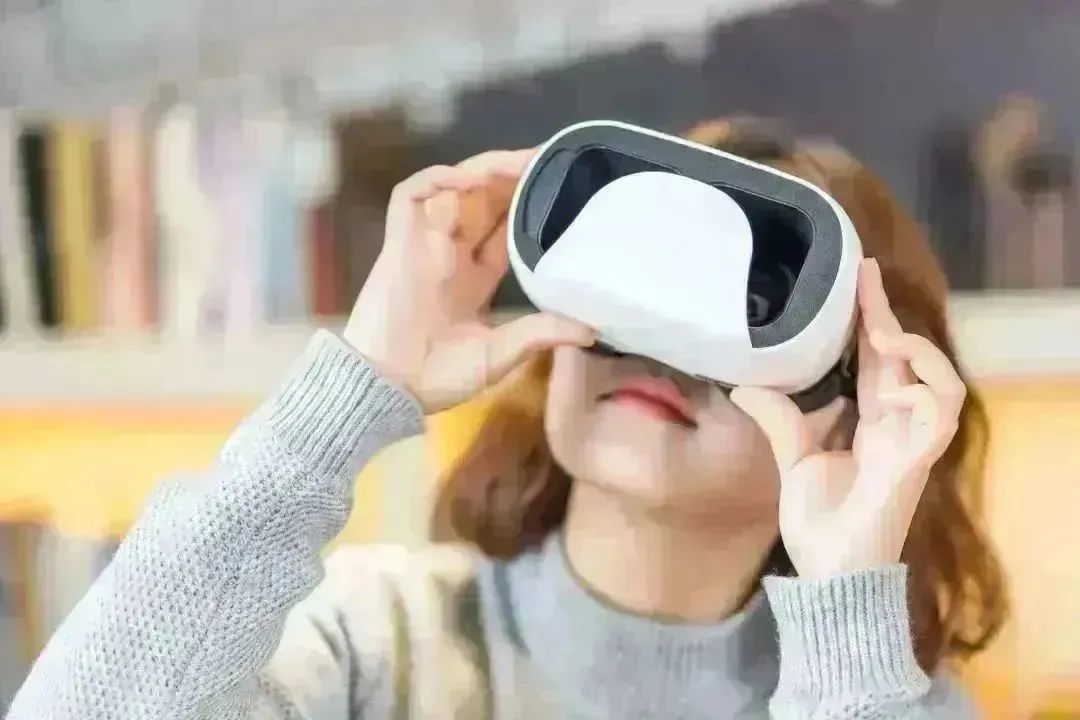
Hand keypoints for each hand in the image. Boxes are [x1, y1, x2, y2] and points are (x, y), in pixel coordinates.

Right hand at [344, 150, 594, 411]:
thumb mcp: (501, 354)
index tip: (562, 189)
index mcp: (476, 278)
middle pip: (484, 200)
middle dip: (513, 178)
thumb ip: (541, 333)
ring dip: (484, 169)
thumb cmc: (437, 378)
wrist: (386, 389)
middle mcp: (452, 254)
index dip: (530, 206)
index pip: (507, 228)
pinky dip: (438, 179)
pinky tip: (470, 178)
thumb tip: (594, 330)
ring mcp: (424, 245)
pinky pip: (411, 196)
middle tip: (547, 160)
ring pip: (454, 188)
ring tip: (519, 163)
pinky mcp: (398, 242)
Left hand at [730, 258, 965, 579]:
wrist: (830, 573)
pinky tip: (892, 385)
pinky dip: (923, 391)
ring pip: (942, 382)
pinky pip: (939, 416)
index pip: (874, 361)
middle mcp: (895, 426)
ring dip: (917, 352)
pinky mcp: (915, 463)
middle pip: (902, 359)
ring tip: (884, 336)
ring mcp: (910, 444)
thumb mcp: (792, 460)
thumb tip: (742, 385)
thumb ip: (778, 421)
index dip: (869, 321)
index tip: (857, 280)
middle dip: (886, 314)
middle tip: (866, 275)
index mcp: (870, 423)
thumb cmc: (819, 522)